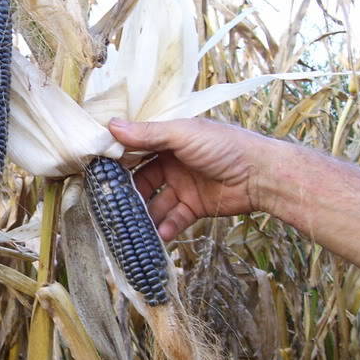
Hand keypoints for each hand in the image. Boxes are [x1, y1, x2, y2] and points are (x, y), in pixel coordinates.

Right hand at [108, 118, 271, 240]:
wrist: (262, 175)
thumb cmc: (224, 146)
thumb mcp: (182, 134)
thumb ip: (148, 134)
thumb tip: (112, 126)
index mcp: (168, 140)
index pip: (136, 150)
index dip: (118, 160)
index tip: (97, 172)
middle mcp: (172, 163)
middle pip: (142, 180)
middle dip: (128, 193)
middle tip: (110, 205)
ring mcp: (183, 186)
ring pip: (155, 202)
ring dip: (144, 214)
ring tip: (130, 226)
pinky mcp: (194, 207)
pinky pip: (174, 218)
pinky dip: (165, 227)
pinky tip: (159, 233)